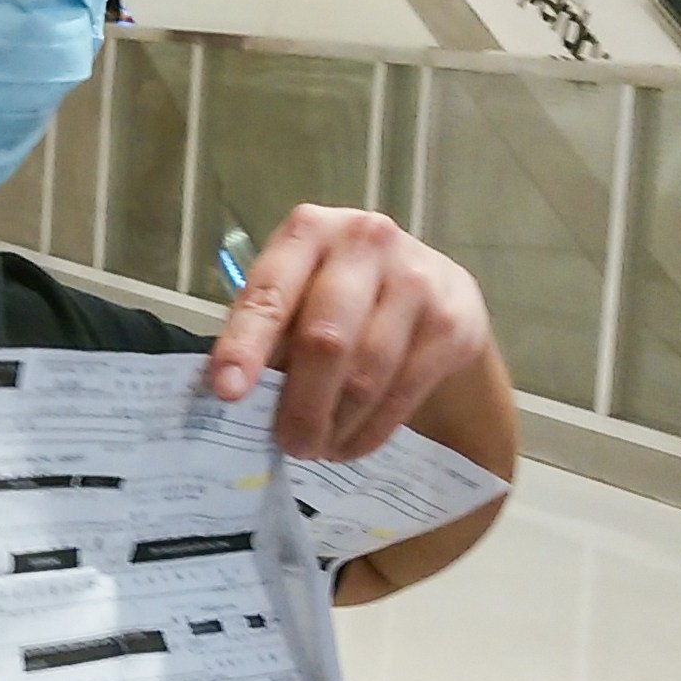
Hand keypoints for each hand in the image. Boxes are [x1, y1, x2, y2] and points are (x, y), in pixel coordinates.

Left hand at [208, 205, 493, 460]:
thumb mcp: (296, 297)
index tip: (227, 392)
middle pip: (325, 340)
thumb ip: (268, 335)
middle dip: (301, 405)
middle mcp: (365, 241)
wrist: (431, 290)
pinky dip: (371, 430)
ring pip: (367, 373)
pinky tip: (351, 445)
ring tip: (317, 449)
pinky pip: (403, 391)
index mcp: (308, 231)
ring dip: (336, 425)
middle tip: (288, 446)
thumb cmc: (338, 297)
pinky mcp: (453, 320)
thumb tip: (237, 399)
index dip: (246, 345)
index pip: (269, 293)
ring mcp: (417, 277)